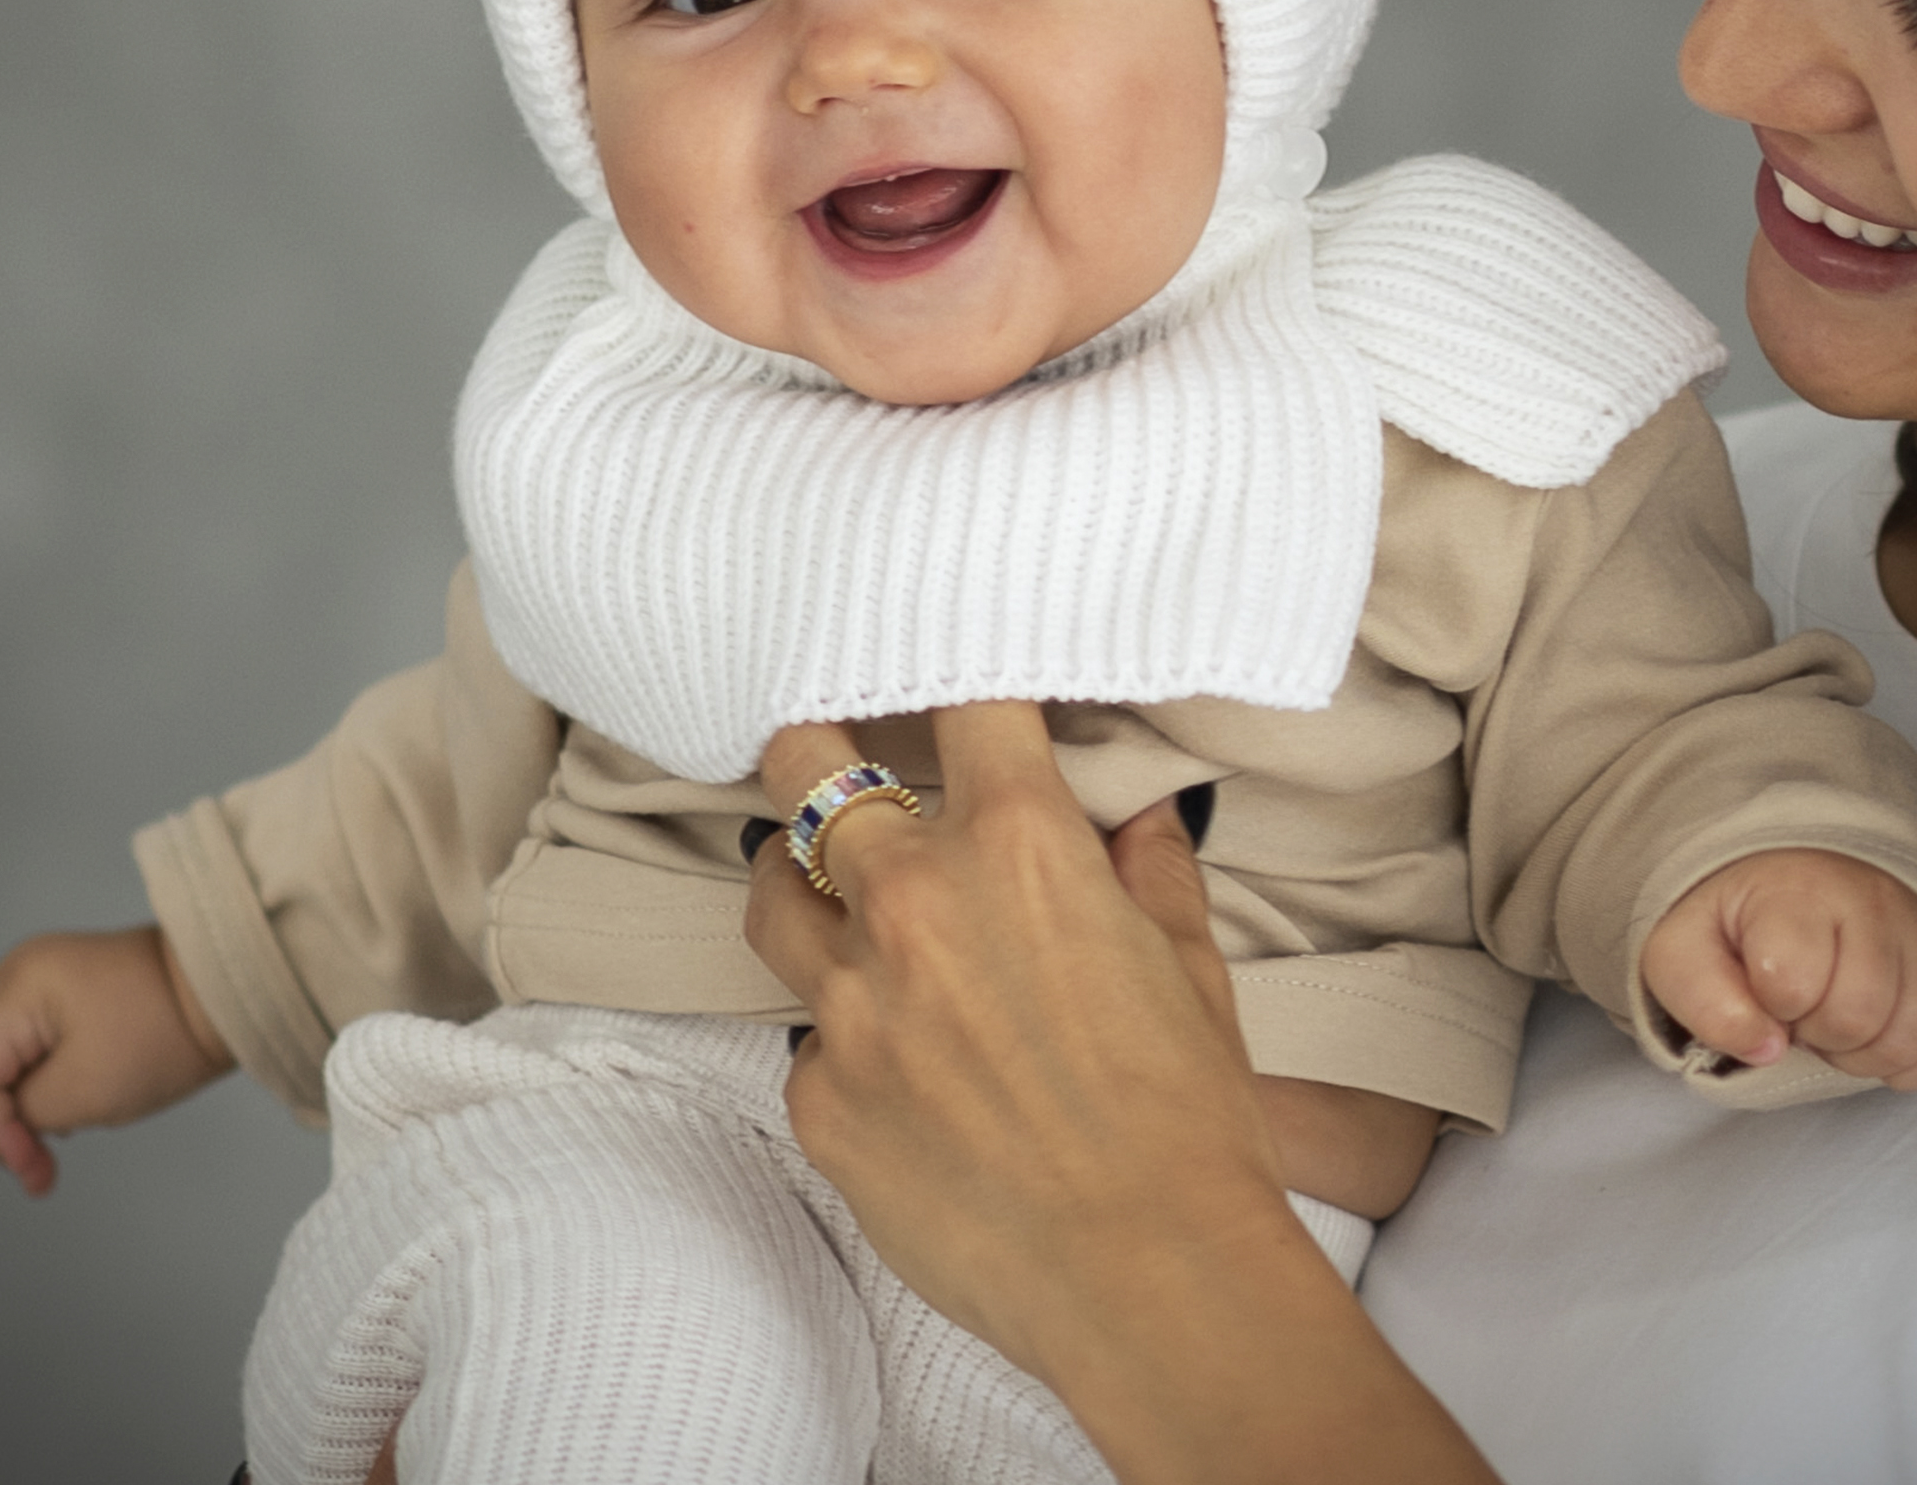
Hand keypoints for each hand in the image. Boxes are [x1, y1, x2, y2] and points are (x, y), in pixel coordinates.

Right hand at [0, 926, 233, 1195]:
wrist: (231, 992)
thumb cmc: (165, 1032)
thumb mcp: (76, 1093)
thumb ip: (15, 1116)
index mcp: (17, 986)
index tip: (34, 1168)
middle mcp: (21, 973)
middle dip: (5, 1124)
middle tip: (39, 1166)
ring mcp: (45, 980)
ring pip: (3, 1064)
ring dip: (22, 1110)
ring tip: (61, 1138)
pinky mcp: (68, 995)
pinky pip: (31, 1050)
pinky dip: (43, 1086)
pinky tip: (70, 1110)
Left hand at [746, 704, 1496, 1484]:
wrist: (1154, 1280)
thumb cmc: (1190, 1117)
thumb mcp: (1188, 965)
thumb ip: (1145, 867)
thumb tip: (1135, 814)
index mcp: (1015, 842)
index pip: (961, 699)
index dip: (955, 681)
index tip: (951, 689)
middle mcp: (912, 900)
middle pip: (804, 760)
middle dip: (814, 742)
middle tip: (828, 751)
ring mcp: (848, 1003)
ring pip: (771, 888)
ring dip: (801, 879)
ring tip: (834, 896)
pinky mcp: (816, 1099)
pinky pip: (803, 1036)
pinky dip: (841, 1032)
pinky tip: (900, 1064)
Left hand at [1641, 849, 1916, 1084]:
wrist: (1786, 887)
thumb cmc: (1734, 924)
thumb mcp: (1684, 951)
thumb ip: (1703, 999)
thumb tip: (1764, 1047)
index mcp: (1795, 892)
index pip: (1790, 979)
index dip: (1769, 1001)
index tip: (1760, 982)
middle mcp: (1869, 904)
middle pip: (1855, 1016)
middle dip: (1814, 1031)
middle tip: (1796, 1005)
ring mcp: (1915, 935)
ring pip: (1903, 1038)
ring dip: (1857, 1051)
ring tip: (1828, 1015)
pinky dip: (1895, 1058)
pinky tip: (1864, 1028)